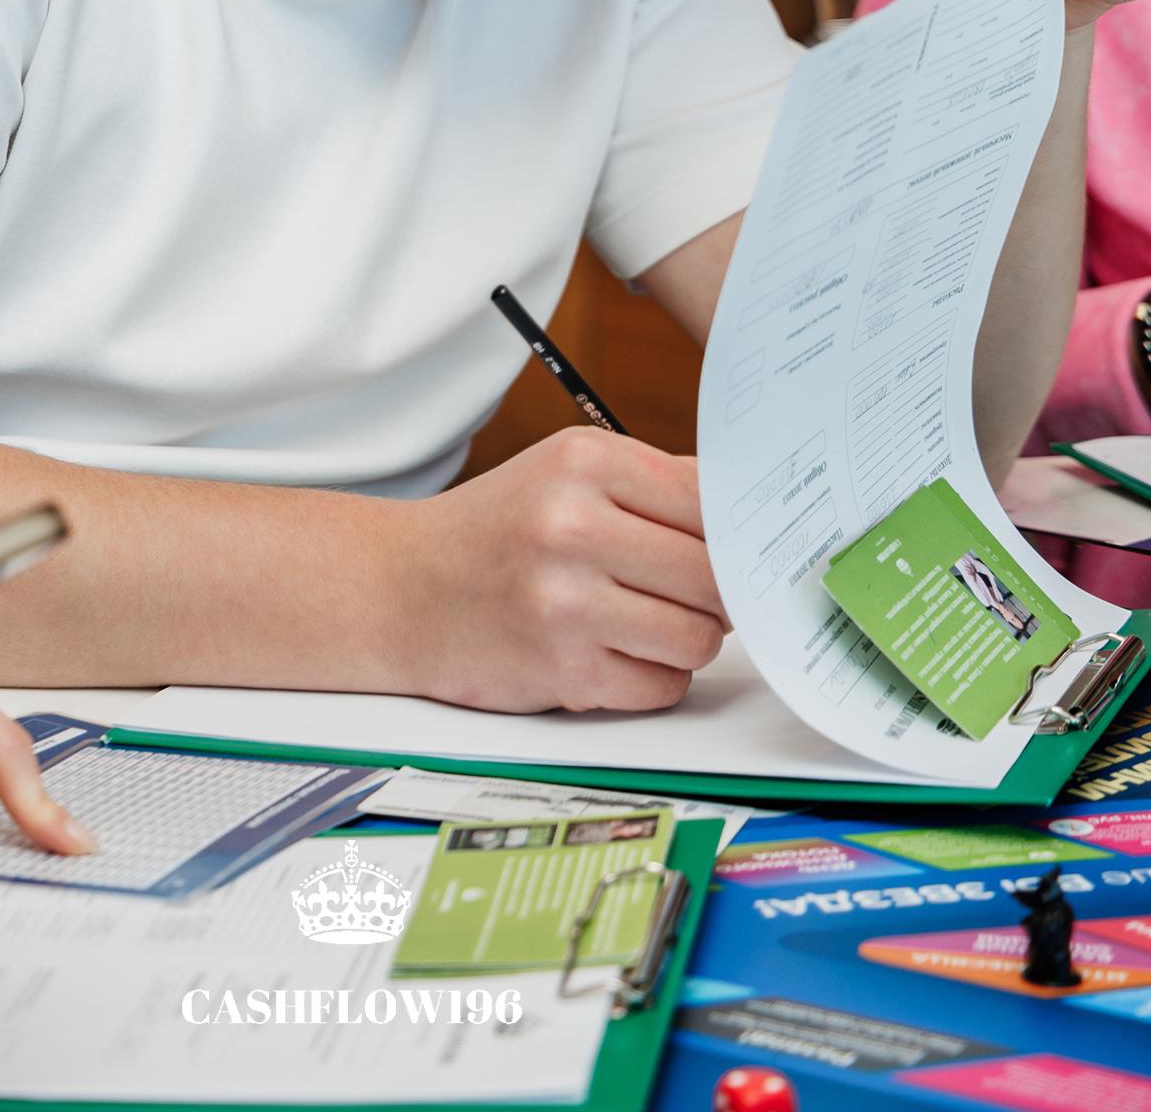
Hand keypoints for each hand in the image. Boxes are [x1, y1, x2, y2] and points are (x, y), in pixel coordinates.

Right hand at [398, 426, 725, 713]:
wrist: (401, 588)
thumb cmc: (497, 530)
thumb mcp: (564, 473)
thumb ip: (653, 485)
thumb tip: (749, 513)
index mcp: (584, 462)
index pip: (710, 500)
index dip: (734, 533)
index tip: (737, 548)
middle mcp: (573, 525)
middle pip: (713, 575)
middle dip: (716, 593)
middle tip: (691, 592)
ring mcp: (566, 603)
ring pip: (698, 637)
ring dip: (686, 639)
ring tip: (646, 622)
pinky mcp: (561, 671)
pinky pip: (662, 687)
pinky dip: (652, 678)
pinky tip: (614, 653)